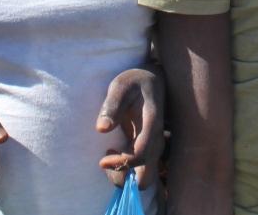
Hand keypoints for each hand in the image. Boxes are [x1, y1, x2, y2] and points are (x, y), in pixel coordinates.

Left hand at [96, 66, 164, 188]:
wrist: (151, 79)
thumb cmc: (134, 81)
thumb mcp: (121, 86)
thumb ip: (112, 105)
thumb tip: (101, 129)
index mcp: (152, 125)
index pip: (142, 155)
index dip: (121, 163)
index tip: (102, 159)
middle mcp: (156, 141)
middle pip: (146, 178)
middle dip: (124, 178)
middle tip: (106, 161)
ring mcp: (153, 146)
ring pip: (143, 178)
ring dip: (123, 175)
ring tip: (108, 153)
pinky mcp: (147, 148)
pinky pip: (139, 169)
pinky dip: (125, 168)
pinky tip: (113, 149)